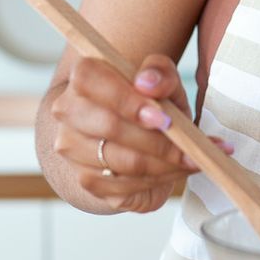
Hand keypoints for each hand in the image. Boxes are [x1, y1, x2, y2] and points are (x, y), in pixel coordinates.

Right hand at [47, 53, 231, 213]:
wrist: (134, 138)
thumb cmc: (150, 103)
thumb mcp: (164, 82)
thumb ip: (161, 72)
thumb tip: (148, 83)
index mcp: (82, 77)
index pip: (89, 80)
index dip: (126, 100)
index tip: (162, 117)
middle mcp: (68, 111)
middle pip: (108, 126)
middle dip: (156, 141)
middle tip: (190, 148)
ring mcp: (72, 148)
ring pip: (120, 161)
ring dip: (163, 164)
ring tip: (191, 160)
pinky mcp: (85, 179)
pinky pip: (123, 186)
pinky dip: (156, 182)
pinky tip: (173, 172)